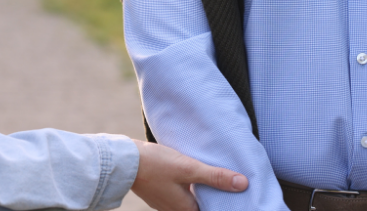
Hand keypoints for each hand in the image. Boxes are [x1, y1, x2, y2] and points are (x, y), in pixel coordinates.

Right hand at [130, 139, 247, 210]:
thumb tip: (243, 184)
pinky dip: (188, 187)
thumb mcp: (189, 168)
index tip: (237, 196)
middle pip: (201, 207)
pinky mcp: (158, 192)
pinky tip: (191, 174)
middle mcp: (175, 210)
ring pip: (190, 200)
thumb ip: (216, 177)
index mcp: (185, 209)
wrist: (123, 161)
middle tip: (229, 185)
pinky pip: (179, 194)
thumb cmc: (156, 165)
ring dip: (200, 191)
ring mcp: (165, 203)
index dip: (224, 204)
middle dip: (214, 198)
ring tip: (213, 177)